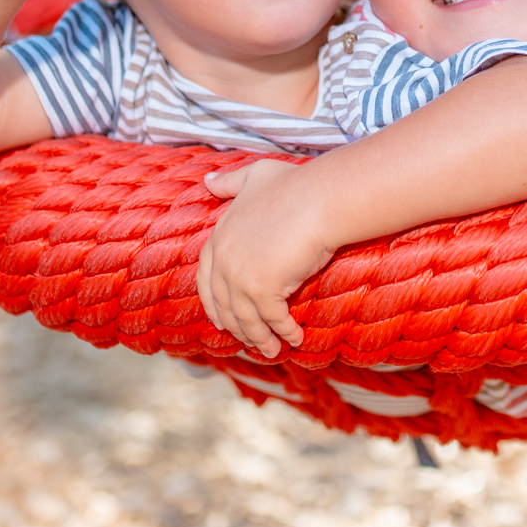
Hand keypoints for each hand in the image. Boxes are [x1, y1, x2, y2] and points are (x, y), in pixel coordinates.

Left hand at [197, 158, 333, 357]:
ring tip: (273, 350)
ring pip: (246, 320)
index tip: (223, 322)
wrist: (319, 199)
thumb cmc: (294, 185)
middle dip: (238, 328)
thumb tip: (206, 181)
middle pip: (225, 306)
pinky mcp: (262, 290)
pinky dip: (284, 333)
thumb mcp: (253, 176)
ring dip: (260, 339)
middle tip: (252, 341)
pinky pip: (273, 321)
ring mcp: (239, 277)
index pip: (207, 282)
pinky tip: (295, 339)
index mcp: (217, 238)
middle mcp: (222, 261)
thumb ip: (228, 183)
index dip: (215, 305)